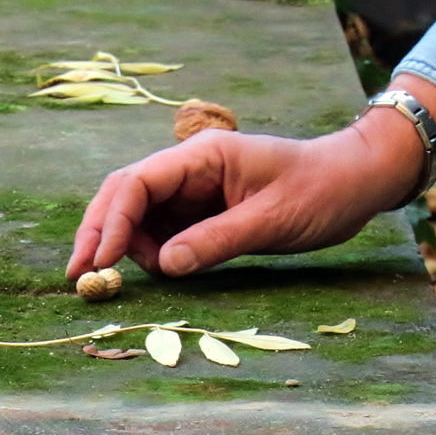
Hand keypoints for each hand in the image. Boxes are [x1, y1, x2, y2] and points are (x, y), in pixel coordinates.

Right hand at [65, 74, 435, 277]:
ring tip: (135, 278)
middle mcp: (189, 169)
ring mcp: (193, 190)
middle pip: (124, 196)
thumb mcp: (273, 219)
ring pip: (138, 216)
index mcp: (203, 156)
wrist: (356, 182)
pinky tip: (159, 271)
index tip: (97, 260)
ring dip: (127, 248)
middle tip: (79, 276)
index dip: (112, 221)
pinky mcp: (202, 212)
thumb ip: (216, 241)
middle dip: (99, 233)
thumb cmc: (323, 190)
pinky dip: (151, 254)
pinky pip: (162, 232)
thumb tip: (164, 266)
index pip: (137, 182)